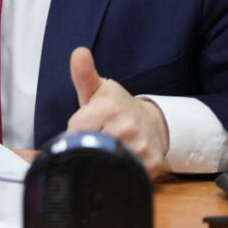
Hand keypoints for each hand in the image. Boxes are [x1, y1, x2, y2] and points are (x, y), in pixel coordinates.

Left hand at [66, 47, 169, 177]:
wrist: (151, 121)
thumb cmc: (116, 107)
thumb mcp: (96, 89)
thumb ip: (83, 75)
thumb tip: (78, 52)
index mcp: (109, 107)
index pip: (75, 132)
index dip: (76, 133)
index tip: (85, 127)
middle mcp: (127, 127)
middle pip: (88, 149)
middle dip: (87, 148)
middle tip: (98, 140)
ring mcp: (140, 147)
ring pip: (104, 164)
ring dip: (102, 161)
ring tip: (110, 148)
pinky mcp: (151, 165)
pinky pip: (124, 175)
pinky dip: (117, 172)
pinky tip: (120, 160)